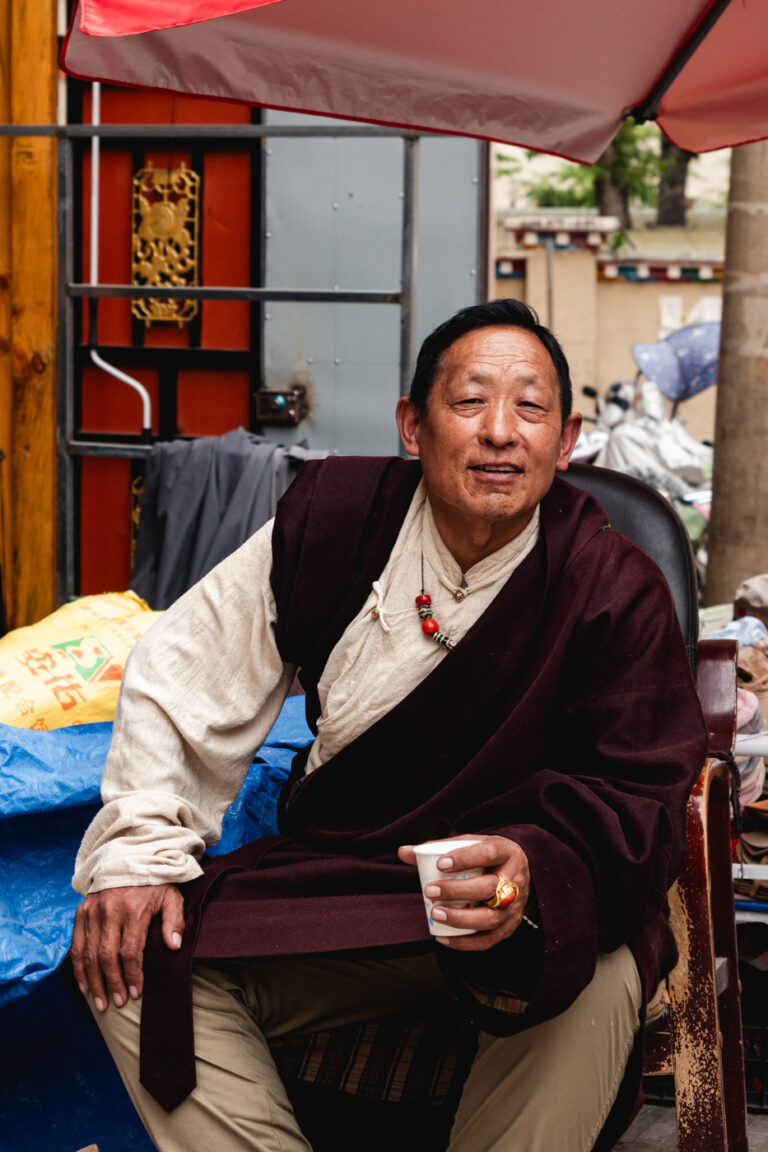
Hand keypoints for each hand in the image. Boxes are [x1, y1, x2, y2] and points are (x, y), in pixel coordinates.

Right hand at [70, 883, 184, 1010]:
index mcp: (133, 909)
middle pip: (107, 957)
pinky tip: (84, 985)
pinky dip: (78, 968)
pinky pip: (76, 945)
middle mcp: (109, 911)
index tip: (136, 993)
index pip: (130, 951)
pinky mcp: (81, 911)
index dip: (132, 975)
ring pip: (89, 955)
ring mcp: (92, 911)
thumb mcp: (171, 896)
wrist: (130, 858)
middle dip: (112, 983)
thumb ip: (175, 920)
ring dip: (93, 981)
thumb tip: (174, 946)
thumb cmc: (154, 883)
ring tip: (100, 1002)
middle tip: (116, 1003)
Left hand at [398, 835, 530, 950]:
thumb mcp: (469, 844)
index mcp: (507, 853)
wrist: (517, 872)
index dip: (465, 858)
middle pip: (490, 888)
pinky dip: (465, 943)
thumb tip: (403, 852)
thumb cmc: (487, 857)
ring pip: (490, 917)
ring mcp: (515, 906)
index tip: (440, 863)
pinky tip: (442, 938)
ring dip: (461, 919)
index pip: (489, 853)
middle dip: (458, 891)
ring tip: (435, 914)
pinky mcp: (510, 927)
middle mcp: (516, 880)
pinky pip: (488, 940)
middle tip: (430, 891)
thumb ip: (437, 848)